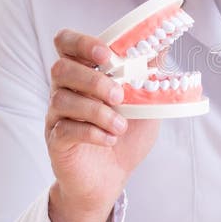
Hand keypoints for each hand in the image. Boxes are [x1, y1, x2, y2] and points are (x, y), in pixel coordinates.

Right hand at [45, 29, 159, 221]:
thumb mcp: (144, 102)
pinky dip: (92, 132)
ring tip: (121, 126)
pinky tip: (110, 139)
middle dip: (93, 79)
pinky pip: (65, 128)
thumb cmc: (125, 136)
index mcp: (84, 73)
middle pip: (61, 68)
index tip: (108, 55)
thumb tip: (164, 43)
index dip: (82, 42)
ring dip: (97, 111)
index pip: (66, 43)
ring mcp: (57, 116)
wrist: (111, 179)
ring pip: (62, 99)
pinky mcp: (56, 140)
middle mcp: (65, 90)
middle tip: (120, 95)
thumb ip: (149, 74)